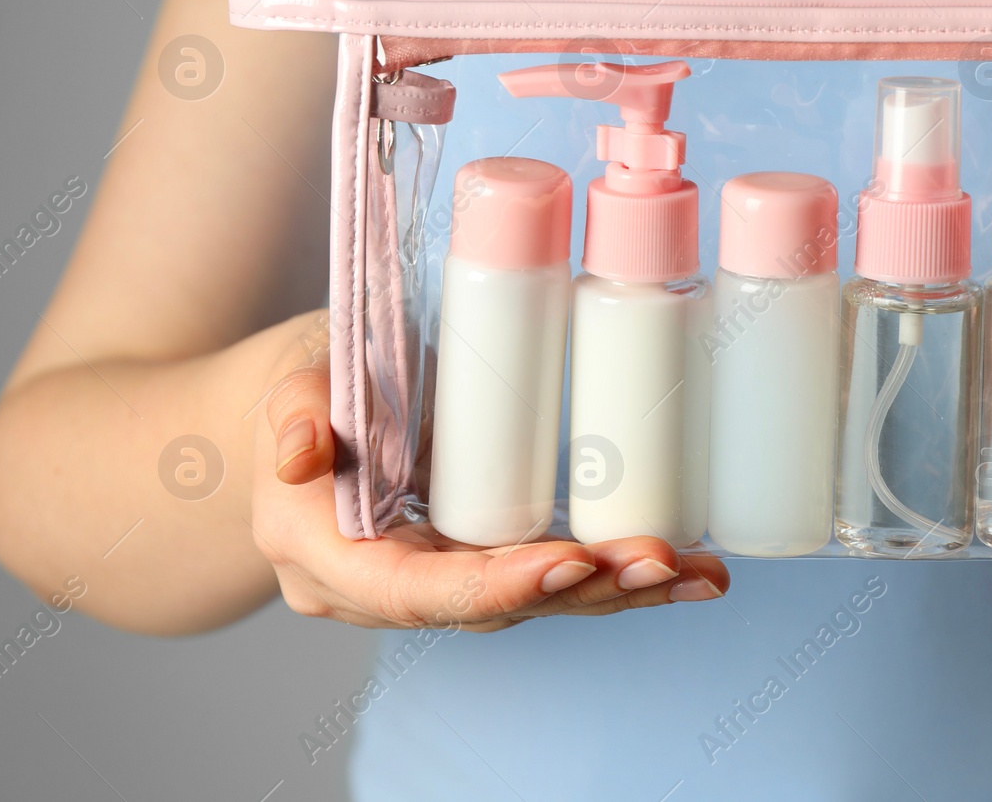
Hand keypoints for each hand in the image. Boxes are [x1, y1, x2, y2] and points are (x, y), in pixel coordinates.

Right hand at [253, 311, 728, 630]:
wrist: (313, 408)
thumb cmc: (308, 387)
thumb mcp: (293, 383)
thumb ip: (296, 413)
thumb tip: (304, 455)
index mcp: (327, 558)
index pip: (417, 593)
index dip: (498, 584)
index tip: (573, 563)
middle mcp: (385, 592)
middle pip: (493, 607)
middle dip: (586, 590)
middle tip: (664, 562)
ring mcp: (438, 582)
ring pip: (534, 601)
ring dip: (620, 588)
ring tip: (698, 571)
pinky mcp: (481, 561)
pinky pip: (551, 578)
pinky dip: (616, 573)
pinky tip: (686, 568)